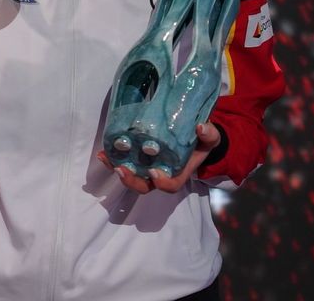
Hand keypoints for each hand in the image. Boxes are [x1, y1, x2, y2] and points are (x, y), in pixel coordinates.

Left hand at [97, 122, 221, 193]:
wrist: (194, 134)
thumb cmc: (202, 140)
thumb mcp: (210, 138)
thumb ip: (209, 134)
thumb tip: (201, 127)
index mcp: (178, 173)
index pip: (170, 186)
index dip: (161, 183)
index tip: (153, 172)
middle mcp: (160, 173)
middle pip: (144, 186)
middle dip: (131, 181)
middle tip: (121, 169)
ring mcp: (147, 166)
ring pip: (130, 175)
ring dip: (116, 169)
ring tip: (105, 157)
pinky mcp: (137, 156)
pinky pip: (124, 161)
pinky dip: (112, 158)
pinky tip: (103, 151)